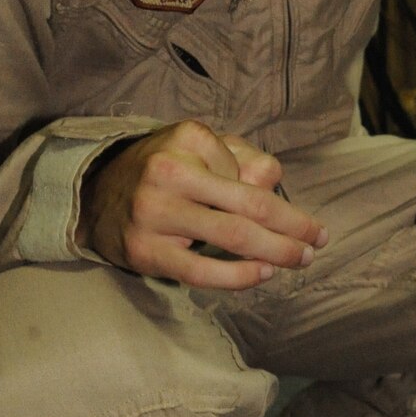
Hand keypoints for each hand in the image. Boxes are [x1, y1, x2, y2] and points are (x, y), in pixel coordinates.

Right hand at [75, 122, 326, 289]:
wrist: (96, 196)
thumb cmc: (165, 171)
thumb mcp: (202, 149)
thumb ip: (244, 159)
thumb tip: (273, 180)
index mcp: (188, 140)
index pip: (250, 170)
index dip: (272, 192)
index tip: (288, 213)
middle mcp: (169, 173)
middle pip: (251, 205)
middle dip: (294, 227)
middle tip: (319, 240)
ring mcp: (154, 214)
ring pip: (232, 237)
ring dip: (277, 252)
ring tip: (302, 258)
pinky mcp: (145, 251)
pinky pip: (201, 270)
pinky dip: (239, 276)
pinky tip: (263, 274)